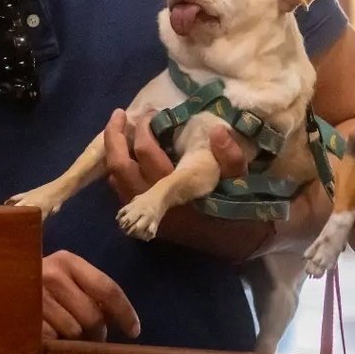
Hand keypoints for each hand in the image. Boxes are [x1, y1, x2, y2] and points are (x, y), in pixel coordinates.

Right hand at [41, 250, 140, 340]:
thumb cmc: (40, 284)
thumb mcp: (65, 277)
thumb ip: (90, 292)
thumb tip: (116, 321)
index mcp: (68, 262)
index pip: (107, 289)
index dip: (125, 312)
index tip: (134, 331)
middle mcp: (52, 276)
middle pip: (93, 316)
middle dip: (99, 332)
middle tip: (93, 337)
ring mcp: (36, 299)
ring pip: (74, 332)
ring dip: (76, 341)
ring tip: (66, 335)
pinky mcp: (23, 320)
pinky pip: (53, 341)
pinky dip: (56, 344)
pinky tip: (50, 337)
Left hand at [103, 108, 266, 259]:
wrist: (234, 242)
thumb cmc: (237, 206)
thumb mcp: (241, 179)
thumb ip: (231, 157)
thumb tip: (217, 130)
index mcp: (180, 190)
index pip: (148, 156)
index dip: (145, 131)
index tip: (153, 111)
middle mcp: (157, 203)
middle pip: (121, 167)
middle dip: (115, 137)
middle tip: (120, 113)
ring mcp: (148, 213)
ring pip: (116, 179)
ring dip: (113, 152)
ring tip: (120, 128)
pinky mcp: (146, 220)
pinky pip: (121, 190)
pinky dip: (118, 168)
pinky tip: (126, 152)